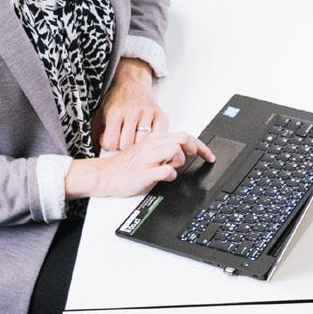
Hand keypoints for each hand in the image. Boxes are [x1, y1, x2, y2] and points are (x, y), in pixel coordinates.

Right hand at [65, 127, 212, 201]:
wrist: (104, 174)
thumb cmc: (124, 166)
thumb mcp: (146, 153)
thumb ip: (163, 151)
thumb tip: (183, 154)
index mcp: (154, 140)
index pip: (183, 135)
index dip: (200, 145)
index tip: (208, 155)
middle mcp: (153, 146)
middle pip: (183, 138)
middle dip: (196, 148)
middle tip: (196, 158)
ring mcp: (149, 158)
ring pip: (176, 150)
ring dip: (181, 160)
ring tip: (172, 167)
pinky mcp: (145, 172)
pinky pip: (167, 170)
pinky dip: (171, 174)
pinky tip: (165, 177)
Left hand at [95, 59, 165, 152]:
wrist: (132, 84)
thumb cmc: (117, 103)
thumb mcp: (100, 115)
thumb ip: (98, 134)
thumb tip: (101, 152)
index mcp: (115, 112)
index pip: (110, 143)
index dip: (109, 145)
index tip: (112, 139)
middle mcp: (132, 112)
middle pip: (126, 145)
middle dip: (123, 145)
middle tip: (123, 138)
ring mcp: (147, 114)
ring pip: (141, 143)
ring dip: (137, 143)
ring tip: (134, 137)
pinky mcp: (160, 115)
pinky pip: (156, 137)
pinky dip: (151, 140)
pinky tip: (145, 135)